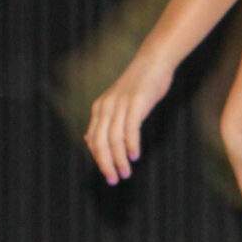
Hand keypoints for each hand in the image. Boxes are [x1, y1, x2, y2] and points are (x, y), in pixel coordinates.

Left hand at [86, 55, 174, 183]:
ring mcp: (121, 104)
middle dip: (105, 164)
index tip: (108, 174)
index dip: (99, 160)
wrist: (153, 61)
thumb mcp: (116, 103)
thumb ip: (104, 122)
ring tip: (126, 173)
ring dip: (119, 159)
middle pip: (100, 143)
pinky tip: (134, 156)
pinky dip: (131, 145)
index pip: (93, 140)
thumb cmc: (138, 85)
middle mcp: (106, 107)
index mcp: (100, 108)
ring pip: (114, 139)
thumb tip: (88, 140)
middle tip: (113, 180)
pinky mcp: (136, 102)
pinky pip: (130, 128)